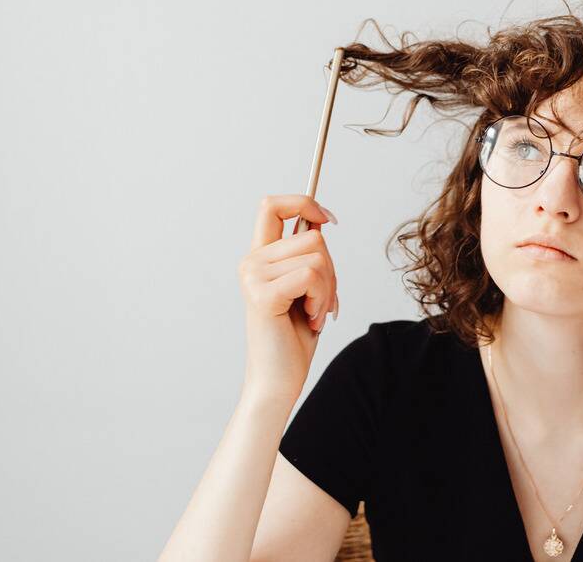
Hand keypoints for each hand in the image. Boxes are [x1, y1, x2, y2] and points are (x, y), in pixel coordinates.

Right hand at [237, 194, 339, 404]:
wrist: (278, 380)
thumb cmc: (294, 337)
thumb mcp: (306, 287)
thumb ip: (308, 255)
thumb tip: (321, 221)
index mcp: (259, 257)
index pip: (272, 205)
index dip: (304, 202)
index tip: (328, 219)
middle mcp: (251, 262)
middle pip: (313, 236)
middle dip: (332, 270)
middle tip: (321, 302)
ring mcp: (253, 276)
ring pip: (317, 257)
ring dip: (328, 289)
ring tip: (313, 312)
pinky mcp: (262, 295)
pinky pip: (311, 275)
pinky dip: (321, 298)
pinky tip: (309, 318)